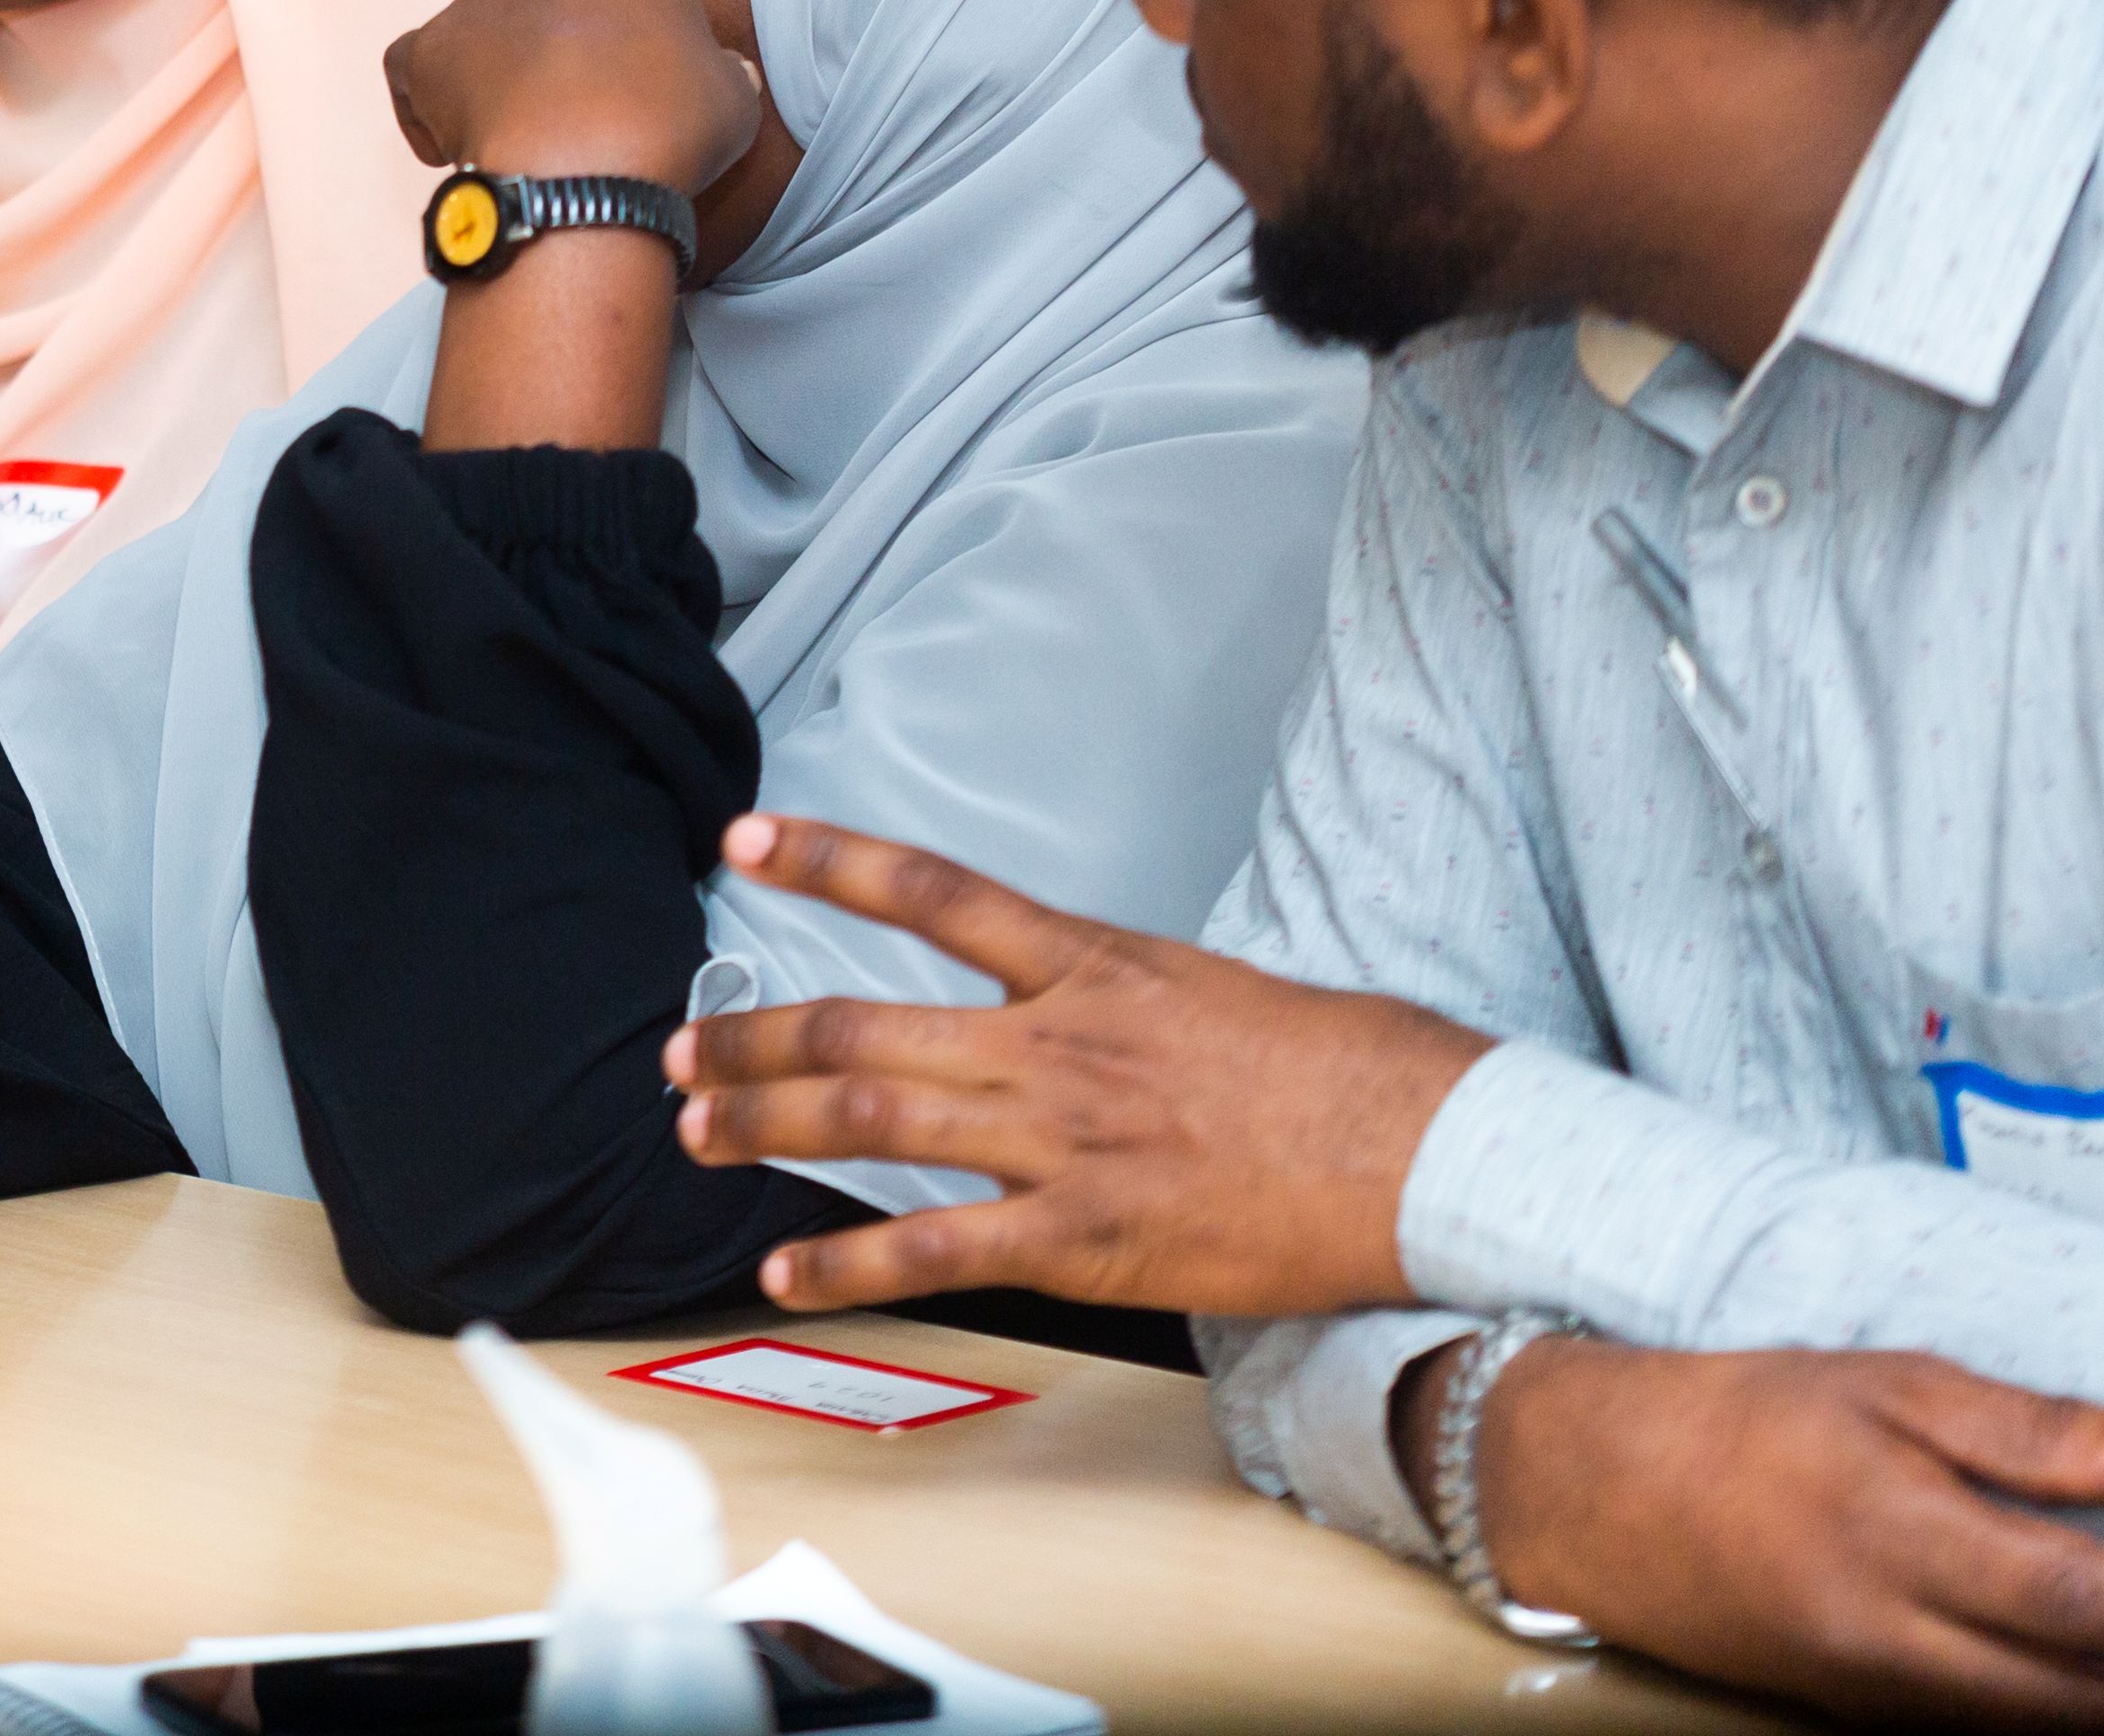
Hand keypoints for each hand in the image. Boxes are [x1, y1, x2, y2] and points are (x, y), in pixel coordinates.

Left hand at [384, 0, 762, 193]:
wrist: (584, 174)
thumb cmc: (670, 136)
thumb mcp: (733, 101)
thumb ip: (724, 72)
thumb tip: (729, 73)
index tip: (625, 51)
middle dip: (553, 33)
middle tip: (573, 102)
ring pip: (483, 24)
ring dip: (496, 69)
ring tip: (522, 137)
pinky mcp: (428, 46)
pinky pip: (415, 63)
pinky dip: (427, 100)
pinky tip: (454, 147)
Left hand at [661, 813, 1488, 1316]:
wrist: (1425, 1153)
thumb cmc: (1340, 1071)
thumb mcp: (1210, 988)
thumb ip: (1115, 996)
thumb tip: (1065, 1002)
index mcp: (1090, 966)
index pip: (933, 891)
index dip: (831, 856)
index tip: (744, 836)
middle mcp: (1056, 1044)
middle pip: (864, 1023)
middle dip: (754, 1037)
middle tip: (678, 1052)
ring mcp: (1063, 1141)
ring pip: (876, 1118)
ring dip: (768, 1123)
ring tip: (692, 1133)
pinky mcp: (1084, 1238)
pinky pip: (937, 1247)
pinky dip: (846, 1259)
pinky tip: (783, 1267)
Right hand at [1456, 1335, 2103, 1726]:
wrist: (1592, 1494)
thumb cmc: (1742, 1417)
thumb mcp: (1881, 1382)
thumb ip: (2030, 1427)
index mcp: (1898, 1537)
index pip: (2080, 1600)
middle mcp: (1897, 1638)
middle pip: (2094, 1699)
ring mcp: (1887, 1693)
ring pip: (2065, 1732)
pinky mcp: (1876, 1714)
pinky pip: (2014, 1733)